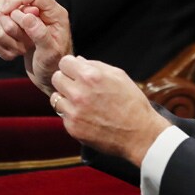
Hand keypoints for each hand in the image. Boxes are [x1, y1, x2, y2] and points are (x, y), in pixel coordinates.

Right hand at [0, 0, 72, 93]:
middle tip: (2, 19)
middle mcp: (46, 9)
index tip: (4, 12)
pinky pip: (8, 8)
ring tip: (8, 32)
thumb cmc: (53, 67)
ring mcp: (35, 12)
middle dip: (9, 1)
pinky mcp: (25, 18)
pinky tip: (2, 31)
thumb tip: (27, 16)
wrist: (49, 75)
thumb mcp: (49, 55)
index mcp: (56, 13)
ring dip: (5, 12)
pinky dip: (1, 18)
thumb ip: (40, 35)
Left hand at [50, 55, 170, 166]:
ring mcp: (74, 112)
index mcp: (90, 76)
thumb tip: (78, 60)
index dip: (70, 65)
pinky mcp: (73, 128)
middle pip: (56, 78)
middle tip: (76, 85)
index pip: (64, 62)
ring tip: (80, 101)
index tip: (75, 70)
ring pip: (56, 98)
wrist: (139, 134)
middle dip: (65, 79)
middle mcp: (79, 93)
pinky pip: (63, 116)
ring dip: (65, 97)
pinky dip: (71, 114)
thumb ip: (96, 65)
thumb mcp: (118, 75)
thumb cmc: (131, 102)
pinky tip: (85, 115)